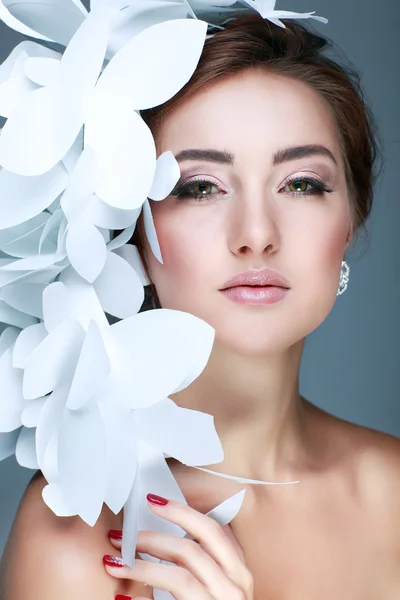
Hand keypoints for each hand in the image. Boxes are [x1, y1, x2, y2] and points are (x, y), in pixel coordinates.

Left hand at [103, 493, 253, 599]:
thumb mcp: (218, 584)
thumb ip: (203, 560)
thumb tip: (165, 532)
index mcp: (238, 571)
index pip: (212, 529)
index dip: (182, 511)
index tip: (153, 501)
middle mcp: (236, 586)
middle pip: (193, 546)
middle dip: (154, 536)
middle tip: (122, 534)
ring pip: (181, 572)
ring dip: (142, 563)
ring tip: (114, 561)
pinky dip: (143, 595)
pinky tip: (122, 596)